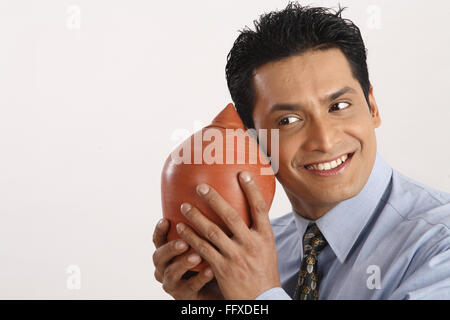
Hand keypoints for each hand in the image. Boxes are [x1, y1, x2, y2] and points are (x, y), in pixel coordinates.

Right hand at [152, 218, 223, 299]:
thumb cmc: (211, 259)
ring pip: (172, 274)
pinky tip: (211, 270)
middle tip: (183, 241)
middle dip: (170, 248)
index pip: (158, 241)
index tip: (165, 220)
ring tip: (197, 255)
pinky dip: (200, 278)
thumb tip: (213, 191)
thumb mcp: (206, 241)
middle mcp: (166, 268)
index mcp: (167, 253)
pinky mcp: (185, 297)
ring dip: (183, 263)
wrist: (217, 289)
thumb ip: (204, 223)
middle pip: (159, 258)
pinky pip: (191, 288)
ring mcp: (174, 284)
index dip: (159, 231)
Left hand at [176, 171, 280, 299]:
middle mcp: (251, 244)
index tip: (242, 173)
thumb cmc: (264, 271)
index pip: (260, 208)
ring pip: (212, 232)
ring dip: (196, 217)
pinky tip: (181, 229)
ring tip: (184, 206)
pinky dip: (191, 238)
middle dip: (214, 199)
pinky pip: (203, 249)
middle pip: (231, 215)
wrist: (263, 299)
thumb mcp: (268, 248)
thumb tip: (251, 208)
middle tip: (200, 186)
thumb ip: (257, 230)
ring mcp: (236, 256)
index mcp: (265, 236)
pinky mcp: (222, 268)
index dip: (252, 189)